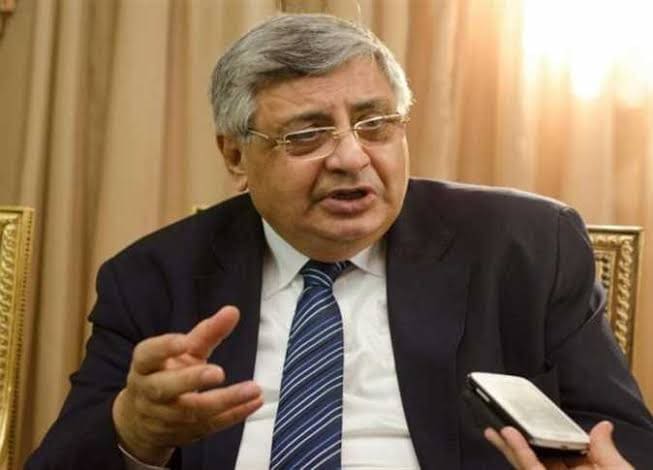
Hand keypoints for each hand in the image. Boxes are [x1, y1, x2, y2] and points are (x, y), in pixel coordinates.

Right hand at [112, 306, 262, 464]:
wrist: (140, 421)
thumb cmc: (166, 373)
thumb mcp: (182, 353)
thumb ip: (206, 332)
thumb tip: (233, 311)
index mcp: (145, 366)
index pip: (148, 355)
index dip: (164, 348)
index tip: (184, 341)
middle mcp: (150, 392)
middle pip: (166, 388)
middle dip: (191, 380)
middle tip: (218, 372)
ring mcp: (164, 417)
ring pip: (191, 411)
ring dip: (224, 401)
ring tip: (252, 389)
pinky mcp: (182, 435)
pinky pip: (209, 426)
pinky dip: (233, 415)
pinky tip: (254, 402)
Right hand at [485, 421, 632, 468]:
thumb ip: (604, 449)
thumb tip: (603, 426)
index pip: (562, 450)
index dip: (546, 433)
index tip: (535, 419)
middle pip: (537, 456)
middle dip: (519, 439)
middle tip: (503, 422)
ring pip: (526, 463)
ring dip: (509, 444)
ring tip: (494, 428)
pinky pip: (529, 468)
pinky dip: (518, 451)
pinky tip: (509, 436)